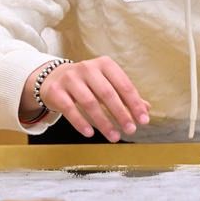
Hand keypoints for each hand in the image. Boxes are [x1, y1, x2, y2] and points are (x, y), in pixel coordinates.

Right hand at [30, 57, 150, 141]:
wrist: (52, 78)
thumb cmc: (86, 83)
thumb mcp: (106, 83)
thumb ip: (125, 95)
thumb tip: (146, 109)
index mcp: (104, 64)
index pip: (123, 85)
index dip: (135, 103)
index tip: (143, 120)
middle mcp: (87, 68)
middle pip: (107, 94)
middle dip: (121, 114)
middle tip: (131, 130)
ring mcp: (70, 78)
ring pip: (90, 102)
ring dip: (103, 122)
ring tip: (114, 136)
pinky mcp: (56, 91)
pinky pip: (70, 109)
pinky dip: (81, 122)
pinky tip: (90, 133)